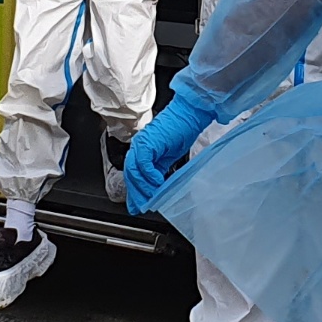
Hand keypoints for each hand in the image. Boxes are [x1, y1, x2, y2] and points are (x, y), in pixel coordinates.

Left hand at [123, 90, 216, 213]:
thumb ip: (159, 170)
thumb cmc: (183, 130)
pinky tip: (158, 183)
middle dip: (136, 193)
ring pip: (134, 171)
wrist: (190, 114)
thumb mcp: (169, 157)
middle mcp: (139, 147)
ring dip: (143, 187)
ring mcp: (141, 144)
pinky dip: (149, 176)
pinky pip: (144, 164)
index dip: (135, 191)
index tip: (137, 205)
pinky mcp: (147, 142)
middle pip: (131, 174)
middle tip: (142, 206)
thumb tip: (156, 188)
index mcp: (143, 150)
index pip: (133, 174)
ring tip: (152, 197)